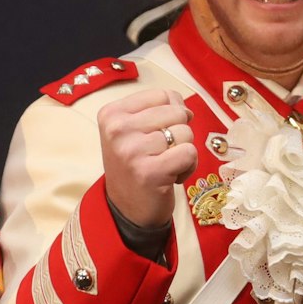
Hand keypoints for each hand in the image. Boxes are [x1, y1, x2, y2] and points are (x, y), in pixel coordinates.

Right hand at [99, 88, 196, 228]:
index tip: (156, 134)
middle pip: (177, 112)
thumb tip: (186, 109)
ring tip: (165, 165)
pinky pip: (190, 153)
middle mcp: (117, 129)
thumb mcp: (134, 130)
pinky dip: (188, 166)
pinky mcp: (149, 172)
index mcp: (112, 114)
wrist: (126, 208)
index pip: (163, 95)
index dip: (172, 114)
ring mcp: (132, 151)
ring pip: (186, 133)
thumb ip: (157, 110)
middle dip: (179, 133)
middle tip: (161, 153)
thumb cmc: (136, 165)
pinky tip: (171, 177)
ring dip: (183, 152)